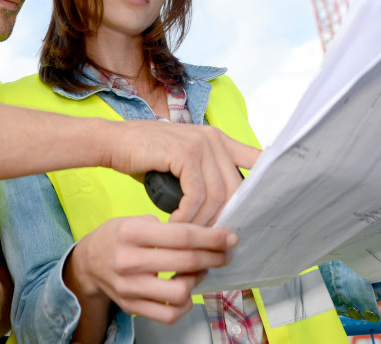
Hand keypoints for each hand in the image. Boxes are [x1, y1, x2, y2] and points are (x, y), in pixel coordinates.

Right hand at [66, 215, 236, 336]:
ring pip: (181, 292)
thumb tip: (203, 236)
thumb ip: (165, 227)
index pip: (182, 236)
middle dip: (214, 257)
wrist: (88, 263)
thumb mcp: (134, 220)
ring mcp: (130, 288)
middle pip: (186, 262)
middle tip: (225, 253)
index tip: (230, 238)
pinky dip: (185, 304)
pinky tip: (186, 290)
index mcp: (132, 234)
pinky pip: (169, 313)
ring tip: (200, 270)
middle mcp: (129, 261)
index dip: (211, 238)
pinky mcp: (132, 306)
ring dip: (198, 281)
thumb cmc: (116, 237)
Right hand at [108, 120, 259, 224]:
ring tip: (188, 237)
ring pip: (217, 195)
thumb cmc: (146, 157)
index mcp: (218, 140)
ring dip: (203, 223)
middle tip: (210, 242)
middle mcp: (214, 138)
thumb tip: (225, 210)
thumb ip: (205, 176)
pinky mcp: (184, 153)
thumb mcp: (182, 164)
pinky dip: (187, 217)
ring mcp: (200, 143)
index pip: (256, 159)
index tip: (261, 212)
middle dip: (224, 219)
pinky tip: (175, 225)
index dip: (266, 184)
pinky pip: (196, 195)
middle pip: (236, 189)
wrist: (114, 142)